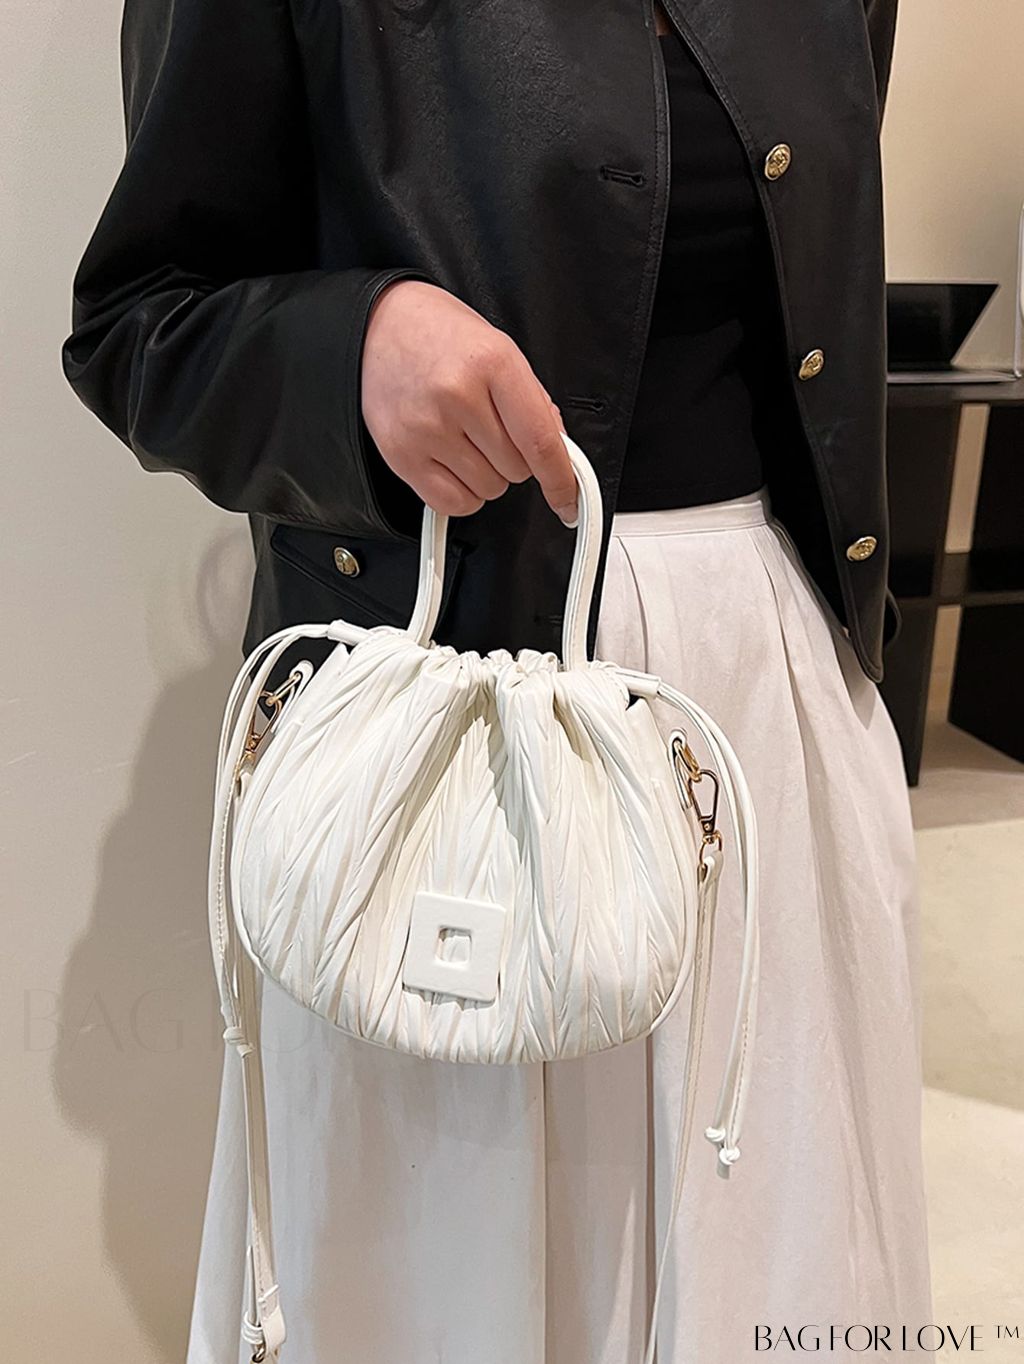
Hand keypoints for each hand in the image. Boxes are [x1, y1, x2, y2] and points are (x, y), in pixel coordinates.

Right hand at [361, 279, 578, 525]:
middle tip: (491, 428)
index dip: (561, 479)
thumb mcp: (499, 348)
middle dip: (515, 458)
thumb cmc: (441, 335)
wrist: (380, 325)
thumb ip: (533, 401)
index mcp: (492, 362)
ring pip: (488, 489)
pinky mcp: (401, 455)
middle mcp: (457, 395)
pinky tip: (453, 461)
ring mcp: (426, 428)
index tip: (568, 499)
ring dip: (487, 474)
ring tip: (465, 437)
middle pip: (517, 470)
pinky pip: (454, 503)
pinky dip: (463, 492)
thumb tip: (556, 452)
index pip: (540, 442)